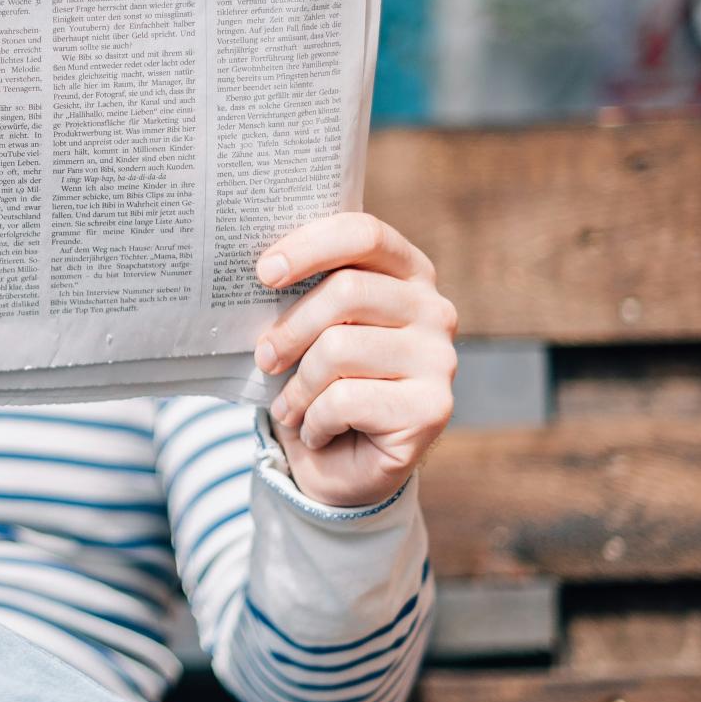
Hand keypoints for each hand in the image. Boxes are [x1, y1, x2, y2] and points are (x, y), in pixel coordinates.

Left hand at [252, 213, 456, 507]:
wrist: (342, 467)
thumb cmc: (319, 383)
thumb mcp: (307, 329)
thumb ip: (300, 292)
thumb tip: (259, 268)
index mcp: (407, 273)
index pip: (364, 234)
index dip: (310, 246)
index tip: (264, 273)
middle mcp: (434, 309)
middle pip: (347, 291)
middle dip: (290, 329)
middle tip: (264, 358)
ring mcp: (440, 359)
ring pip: (340, 348)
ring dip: (298, 386)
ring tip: (290, 406)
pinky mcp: (433, 408)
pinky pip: (346, 399)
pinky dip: (314, 420)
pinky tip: (316, 431)